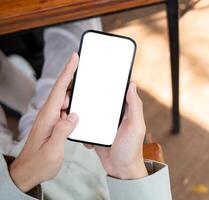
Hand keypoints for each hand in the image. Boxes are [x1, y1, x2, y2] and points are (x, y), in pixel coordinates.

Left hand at [9, 53, 78, 191]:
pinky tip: (83, 106)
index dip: (68, 72)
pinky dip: (76, 104)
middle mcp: (49, 114)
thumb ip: (62, 131)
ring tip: (89, 84)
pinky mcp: (56, 124)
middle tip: (88, 66)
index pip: (59, 90)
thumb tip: (74, 115)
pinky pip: (67, 109)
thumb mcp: (52, 150)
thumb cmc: (39, 163)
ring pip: (66, 99)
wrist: (28, 172)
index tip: (75, 58)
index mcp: (48, 117)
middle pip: (63, 90)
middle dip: (75, 76)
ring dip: (77, 91)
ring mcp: (52, 119)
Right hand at [85, 83, 147, 179]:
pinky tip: (78, 127)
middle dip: (92, 96)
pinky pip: (86, 126)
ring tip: (73, 106)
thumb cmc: (131, 149)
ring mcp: (104, 124)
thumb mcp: (135, 126)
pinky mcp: (96, 133)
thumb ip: (134, 106)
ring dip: (84, 111)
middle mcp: (115, 115)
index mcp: (126, 111)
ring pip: (91, 112)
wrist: (120, 170)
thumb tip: (132, 85)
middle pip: (101, 100)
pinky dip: (82, 126)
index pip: (118, 92)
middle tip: (80, 91)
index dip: (110, 83)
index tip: (99, 75)